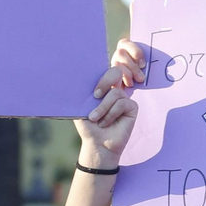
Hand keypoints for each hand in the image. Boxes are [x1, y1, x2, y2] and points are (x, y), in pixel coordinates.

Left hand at [76, 40, 140, 167]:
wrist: (96, 144)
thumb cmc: (87, 125)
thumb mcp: (80, 105)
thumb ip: (82, 90)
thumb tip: (73, 71)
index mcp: (102, 85)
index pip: (109, 65)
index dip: (110, 62)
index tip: (95, 77)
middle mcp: (115, 88)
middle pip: (116, 70)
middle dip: (105, 81)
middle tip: (95, 95)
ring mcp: (125, 97)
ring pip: (115, 92)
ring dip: (102, 107)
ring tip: (95, 118)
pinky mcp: (132, 107)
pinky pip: (122, 103)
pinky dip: (111, 113)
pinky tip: (106, 122)